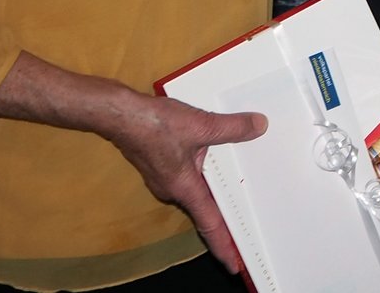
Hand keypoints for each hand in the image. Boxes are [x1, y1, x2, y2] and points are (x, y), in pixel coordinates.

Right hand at [101, 91, 266, 273]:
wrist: (120, 116)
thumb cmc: (155, 126)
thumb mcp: (203, 125)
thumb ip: (233, 128)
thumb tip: (258, 126)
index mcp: (185, 188)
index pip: (210, 224)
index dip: (224, 246)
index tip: (234, 264)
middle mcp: (173, 190)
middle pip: (204, 209)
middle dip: (224, 219)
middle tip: (245, 229)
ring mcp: (164, 179)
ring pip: (196, 190)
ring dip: (214, 192)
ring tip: (238, 195)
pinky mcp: (160, 166)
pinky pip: (187, 176)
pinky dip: (203, 174)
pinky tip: (215, 160)